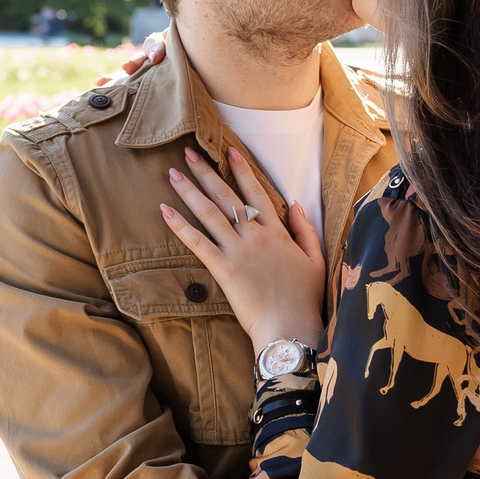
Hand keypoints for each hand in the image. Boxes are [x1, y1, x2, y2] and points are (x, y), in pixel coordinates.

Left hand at [160, 145, 325, 354]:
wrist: (290, 328)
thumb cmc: (304, 299)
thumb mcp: (315, 260)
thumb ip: (306, 230)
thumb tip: (295, 204)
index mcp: (277, 232)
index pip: (256, 193)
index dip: (241, 171)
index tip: (229, 151)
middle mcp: (256, 236)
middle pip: (227, 197)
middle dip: (207, 172)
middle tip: (189, 152)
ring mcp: (238, 251)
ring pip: (210, 213)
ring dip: (189, 191)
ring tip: (173, 173)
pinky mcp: (223, 269)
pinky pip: (198, 242)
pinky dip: (180, 225)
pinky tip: (165, 210)